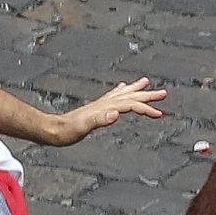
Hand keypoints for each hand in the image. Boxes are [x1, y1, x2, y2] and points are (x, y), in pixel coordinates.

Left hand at [46, 78, 166, 145]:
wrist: (51, 130)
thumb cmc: (65, 132)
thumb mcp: (82, 128)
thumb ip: (98, 120)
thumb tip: (116, 114)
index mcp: (103, 108)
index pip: (130, 106)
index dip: (146, 109)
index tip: (160, 114)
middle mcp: (103, 104)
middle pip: (129, 97)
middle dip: (147, 96)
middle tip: (164, 94)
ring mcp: (99, 105)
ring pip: (122, 94)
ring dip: (136, 89)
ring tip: (146, 83)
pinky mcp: (95, 109)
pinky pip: (113, 97)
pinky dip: (121, 92)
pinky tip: (122, 90)